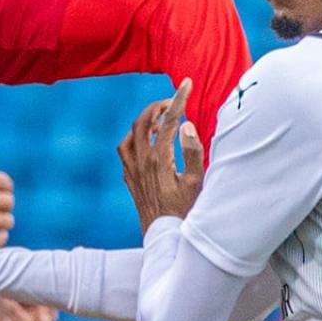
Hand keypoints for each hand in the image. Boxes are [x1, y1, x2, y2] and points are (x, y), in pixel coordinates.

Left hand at [117, 78, 202, 232]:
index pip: (169, 120)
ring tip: (160, 121)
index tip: (186, 83)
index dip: (178, 98)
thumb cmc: (186, 211)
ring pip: (130, 134)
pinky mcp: (128, 179)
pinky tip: (146, 141)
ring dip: (144, 121)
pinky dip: (134, 138)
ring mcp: (132, 170)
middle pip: (143, 121)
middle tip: (172, 103)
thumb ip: (193, 152)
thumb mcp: (197, 182)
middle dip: (157, 106)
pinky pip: (124, 150)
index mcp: (160, 159)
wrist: (164, 237)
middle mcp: (141, 161)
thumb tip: (186, 126)